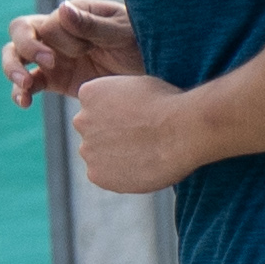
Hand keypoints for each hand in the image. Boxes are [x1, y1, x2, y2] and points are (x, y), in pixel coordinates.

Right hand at [6, 0, 141, 101]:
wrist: (157, 72)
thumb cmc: (144, 43)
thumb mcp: (123, 33)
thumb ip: (92, 25)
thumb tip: (61, 8)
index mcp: (72, 14)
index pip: (47, 23)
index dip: (60, 38)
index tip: (87, 49)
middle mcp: (57, 33)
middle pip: (20, 34)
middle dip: (27, 48)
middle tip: (49, 62)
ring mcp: (53, 56)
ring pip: (16, 58)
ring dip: (13, 69)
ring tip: (25, 84)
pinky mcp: (55, 79)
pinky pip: (29, 84)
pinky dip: (20, 92)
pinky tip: (24, 102)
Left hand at [66, 74, 207, 194]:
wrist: (183, 131)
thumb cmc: (171, 105)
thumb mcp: (138, 86)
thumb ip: (120, 99)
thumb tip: (124, 110)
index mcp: (89, 94)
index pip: (96, 105)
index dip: (120, 113)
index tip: (140, 117)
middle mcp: (80, 120)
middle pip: (94, 131)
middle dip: (114, 135)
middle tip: (144, 138)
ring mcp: (87, 149)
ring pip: (100, 154)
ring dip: (118, 155)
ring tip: (148, 154)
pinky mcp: (97, 175)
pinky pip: (107, 176)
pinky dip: (123, 175)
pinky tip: (146, 167)